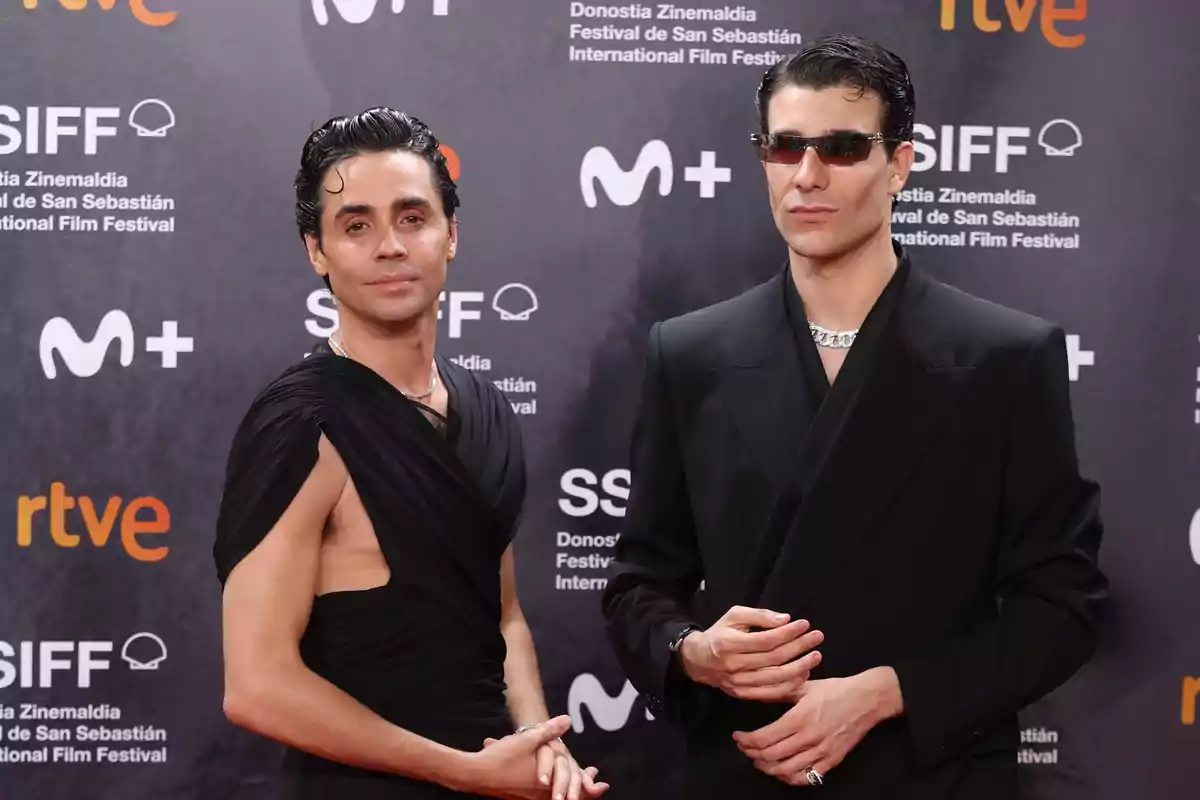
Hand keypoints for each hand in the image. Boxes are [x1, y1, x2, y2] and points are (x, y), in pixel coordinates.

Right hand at [483, 729, 608, 799]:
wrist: (474, 774)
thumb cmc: (501, 758)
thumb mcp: (527, 739)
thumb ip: (548, 731)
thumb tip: (567, 720)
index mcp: (546, 782)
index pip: (574, 789)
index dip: (590, 788)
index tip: (602, 785)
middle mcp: (540, 793)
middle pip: (567, 796)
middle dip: (581, 790)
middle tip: (595, 786)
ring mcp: (529, 796)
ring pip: (553, 796)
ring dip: (566, 788)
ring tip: (576, 783)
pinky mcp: (519, 796)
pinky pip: (541, 796)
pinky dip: (551, 789)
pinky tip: (546, 780)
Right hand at [678, 606, 823, 702]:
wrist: (698, 660)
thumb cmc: (720, 634)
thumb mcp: (734, 616)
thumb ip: (759, 616)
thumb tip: (785, 619)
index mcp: (729, 643)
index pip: (766, 640)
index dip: (788, 633)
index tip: (805, 624)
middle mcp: (734, 665)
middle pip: (774, 659)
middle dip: (799, 647)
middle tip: (817, 637)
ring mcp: (739, 683)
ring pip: (775, 678)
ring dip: (800, 667)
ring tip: (815, 656)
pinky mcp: (743, 695)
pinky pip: (771, 694)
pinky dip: (790, 685)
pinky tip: (803, 675)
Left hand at [732, 667, 901, 786]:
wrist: (867, 699)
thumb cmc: (835, 690)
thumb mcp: (804, 686)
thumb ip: (780, 693)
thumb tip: (758, 693)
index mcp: (799, 718)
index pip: (764, 738)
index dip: (746, 741)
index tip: (738, 736)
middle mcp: (808, 738)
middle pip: (770, 756)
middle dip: (752, 754)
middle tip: (744, 747)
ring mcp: (820, 752)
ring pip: (785, 771)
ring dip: (767, 768)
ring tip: (759, 759)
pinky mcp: (831, 761)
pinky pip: (806, 777)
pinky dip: (789, 778)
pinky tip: (781, 770)